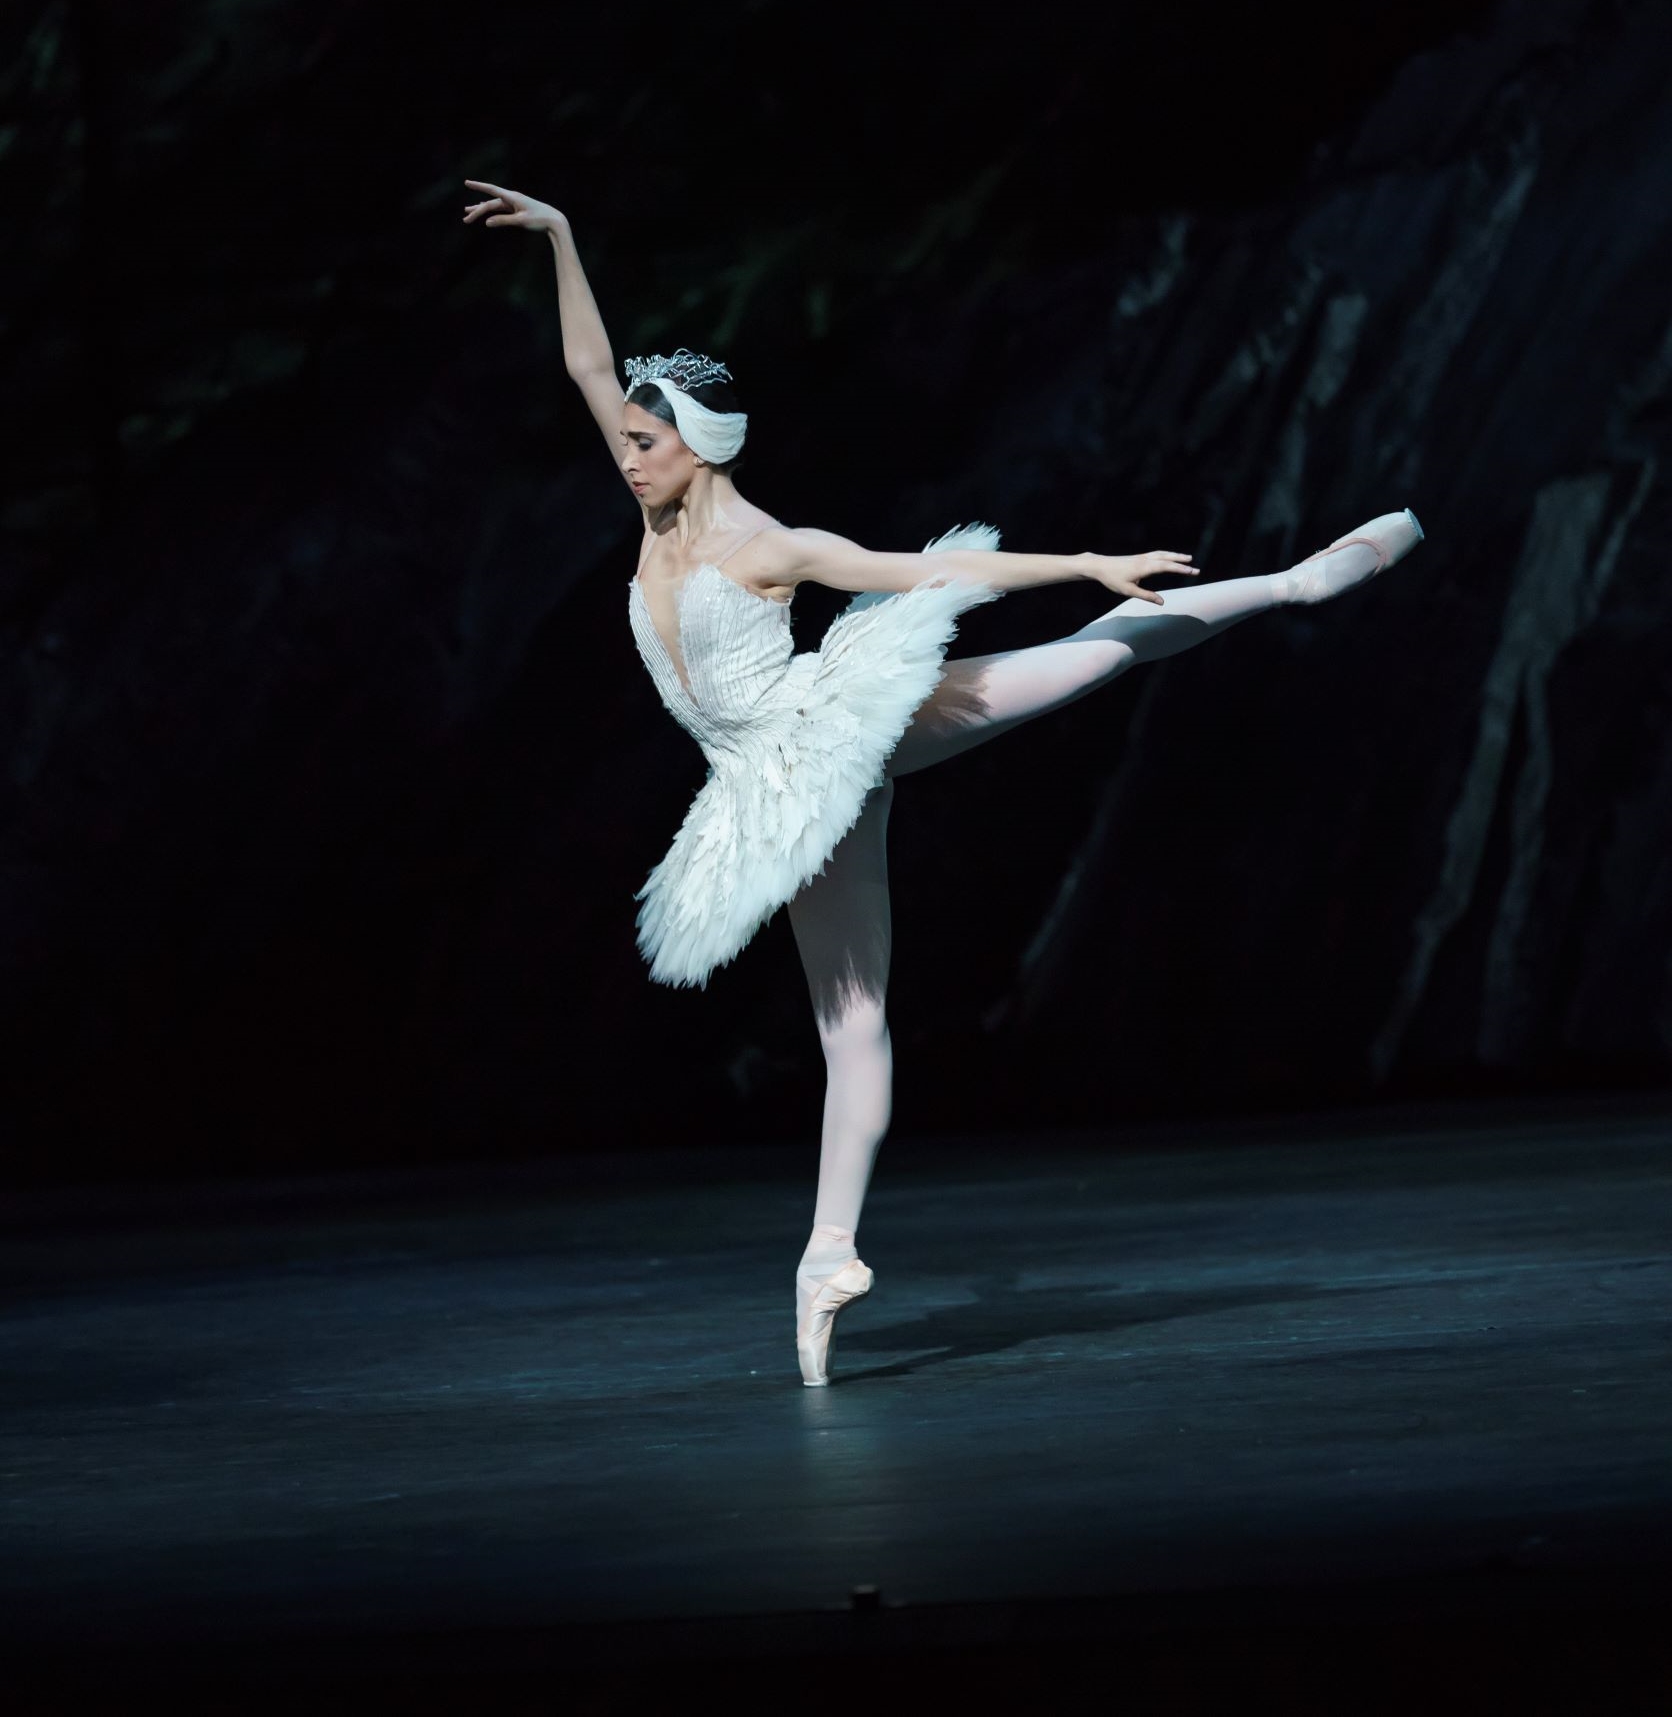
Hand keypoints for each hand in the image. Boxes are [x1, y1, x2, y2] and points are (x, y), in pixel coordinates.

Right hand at [462, 180, 565, 235]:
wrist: (554, 220)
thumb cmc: (538, 220)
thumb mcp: (520, 221)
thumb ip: (503, 221)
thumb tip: (487, 222)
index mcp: (512, 197)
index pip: (491, 190)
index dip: (478, 186)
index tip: (466, 182)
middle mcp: (511, 198)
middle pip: (490, 203)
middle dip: (477, 211)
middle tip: (465, 219)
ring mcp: (513, 203)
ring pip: (493, 206)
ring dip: (481, 210)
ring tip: (467, 212)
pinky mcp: (516, 209)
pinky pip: (499, 209)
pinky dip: (490, 210)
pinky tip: (484, 211)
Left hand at [1077, 549, 1199, 605]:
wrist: (1100, 566)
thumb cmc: (1113, 579)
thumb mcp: (1129, 591)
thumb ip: (1146, 596)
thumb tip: (1162, 602)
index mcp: (1144, 568)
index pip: (1167, 567)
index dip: (1181, 569)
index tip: (1193, 572)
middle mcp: (1146, 560)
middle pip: (1168, 559)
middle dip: (1183, 563)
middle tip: (1196, 568)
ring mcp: (1142, 557)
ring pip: (1163, 554)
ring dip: (1176, 556)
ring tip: (1188, 558)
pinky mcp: (1139, 557)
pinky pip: (1157, 554)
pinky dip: (1167, 555)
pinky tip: (1170, 557)